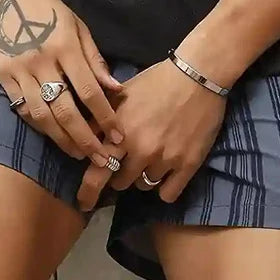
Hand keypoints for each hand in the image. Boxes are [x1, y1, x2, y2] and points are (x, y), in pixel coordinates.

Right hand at [0, 0, 124, 165]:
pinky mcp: (3, 76)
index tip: (118, 136)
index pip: (89, 91)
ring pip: (43, 116)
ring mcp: (20, 71)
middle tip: (102, 158)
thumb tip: (115, 89)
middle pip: (67, 111)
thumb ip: (94, 59)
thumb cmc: (47, 7)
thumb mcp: (77, 25)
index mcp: (65, 46)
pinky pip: (23, 108)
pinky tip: (54, 135)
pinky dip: (40, 126)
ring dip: (63, 140)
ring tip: (79, 154)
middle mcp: (43, 61)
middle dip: (86, 139)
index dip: (105, 117)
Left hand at [76, 58, 226, 212]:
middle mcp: (140, 150)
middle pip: (120, 182)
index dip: (88, 192)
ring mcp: (164, 160)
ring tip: (152, 158)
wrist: (197, 76)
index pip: (97, 172)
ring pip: (144, 186)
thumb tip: (82, 136)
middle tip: (127, 164)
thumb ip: (100, 118)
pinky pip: (168, 194)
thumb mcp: (121, 95)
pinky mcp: (188, 165)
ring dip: (143, 176)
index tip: (84, 204)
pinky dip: (165, 187)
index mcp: (120, 132)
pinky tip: (167, 173)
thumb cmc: (156, 81)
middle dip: (120, 175)